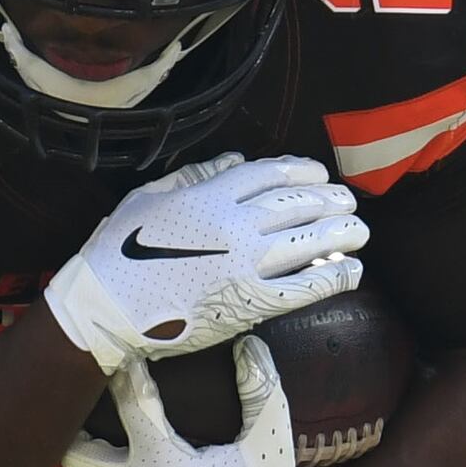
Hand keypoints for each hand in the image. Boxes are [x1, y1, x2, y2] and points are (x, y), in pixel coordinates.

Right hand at [41, 152, 364, 374]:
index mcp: (209, 194)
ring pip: (308, 241)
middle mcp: (234, 224)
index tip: (320, 176)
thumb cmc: (117, 250)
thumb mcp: (148, 197)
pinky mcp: (249, 303)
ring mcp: (245, 264)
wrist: (105, 307)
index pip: (269, 174)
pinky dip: (332, 278)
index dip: (302, 172)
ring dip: (340, 233)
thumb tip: (234, 159)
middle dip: (328, 200)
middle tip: (349, 201)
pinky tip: (352, 271)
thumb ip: (194, 175)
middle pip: (296, 204)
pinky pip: (302, 288)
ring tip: (360, 231)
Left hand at [62, 336, 326, 466]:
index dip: (126, 365)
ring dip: (80, 434)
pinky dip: (90, 456)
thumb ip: (260, 391)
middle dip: (78, 410)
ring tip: (87, 399)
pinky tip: (102, 433)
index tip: (122, 333)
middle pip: (78, 443)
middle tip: (84, 373)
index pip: (132, 402)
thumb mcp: (269, 445)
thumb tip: (248, 342)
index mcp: (165, 465)